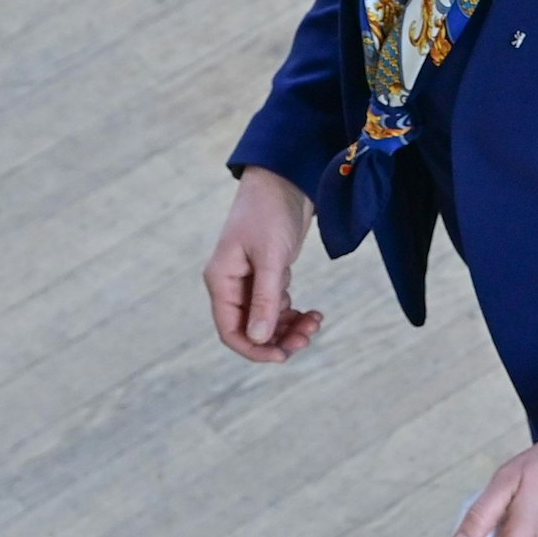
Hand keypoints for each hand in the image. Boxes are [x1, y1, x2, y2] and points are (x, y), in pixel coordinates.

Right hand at [203, 166, 323, 362]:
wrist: (286, 180)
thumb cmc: (271, 213)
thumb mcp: (271, 257)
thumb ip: (264, 297)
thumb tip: (258, 339)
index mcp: (221, 281)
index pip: (230, 330)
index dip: (254, 349)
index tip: (283, 356)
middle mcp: (232, 284)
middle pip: (251, 328)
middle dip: (278, 338)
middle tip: (309, 336)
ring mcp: (251, 279)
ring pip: (267, 319)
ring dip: (289, 328)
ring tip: (316, 322)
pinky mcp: (270, 273)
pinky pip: (278, 305)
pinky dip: (294, 313)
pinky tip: (314, 313)